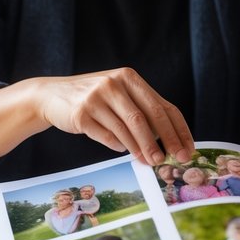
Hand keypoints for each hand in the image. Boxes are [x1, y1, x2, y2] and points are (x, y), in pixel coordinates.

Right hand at [0, 67, 193, 165]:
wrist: (52, 95)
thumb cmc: (95, 98)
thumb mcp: (119, 95)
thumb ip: (142, 111)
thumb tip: (168, 142)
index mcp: (129, 77)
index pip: (163, 106)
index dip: (178, 130)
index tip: (187, 149)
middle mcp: (114, 83)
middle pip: (146, 117)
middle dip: (163, 142)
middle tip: (172, 160)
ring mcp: (96, 97)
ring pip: (127, 128)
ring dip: (141, 148)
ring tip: (150, 161)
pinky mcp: (81, 113)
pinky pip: (106, 135)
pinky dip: (117, 146)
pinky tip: (123, 150)